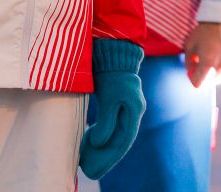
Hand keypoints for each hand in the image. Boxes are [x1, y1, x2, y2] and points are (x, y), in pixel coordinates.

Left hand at [79, 39, 145, 180]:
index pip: (122, 142)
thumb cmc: (112, 72)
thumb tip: (100, 142)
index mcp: (134, 112)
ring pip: (114, 134)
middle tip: (89, 171)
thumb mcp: (110, 97)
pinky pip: (110, 124)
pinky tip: (90, 140)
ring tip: (86, 159)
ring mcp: (125, 106)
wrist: (114, 49)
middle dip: (104, 158)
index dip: (108, 158)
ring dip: (101, 148)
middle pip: (118, 141)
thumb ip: (107, 121)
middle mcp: (132, 112)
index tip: (94, 171)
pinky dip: (101, 134)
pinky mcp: (117, 101)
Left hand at [184, 22, 220, 87]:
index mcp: (208, 64)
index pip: (198, 84)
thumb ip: (188, 61)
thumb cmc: (205, 32)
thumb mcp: (190, 44)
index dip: (193, 78)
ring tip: (215, 56)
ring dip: (215, 72)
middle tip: (204, 60)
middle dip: (205, 75)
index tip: (193, 72)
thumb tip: (190, 72)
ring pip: (220, 79)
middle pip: (209, 83)